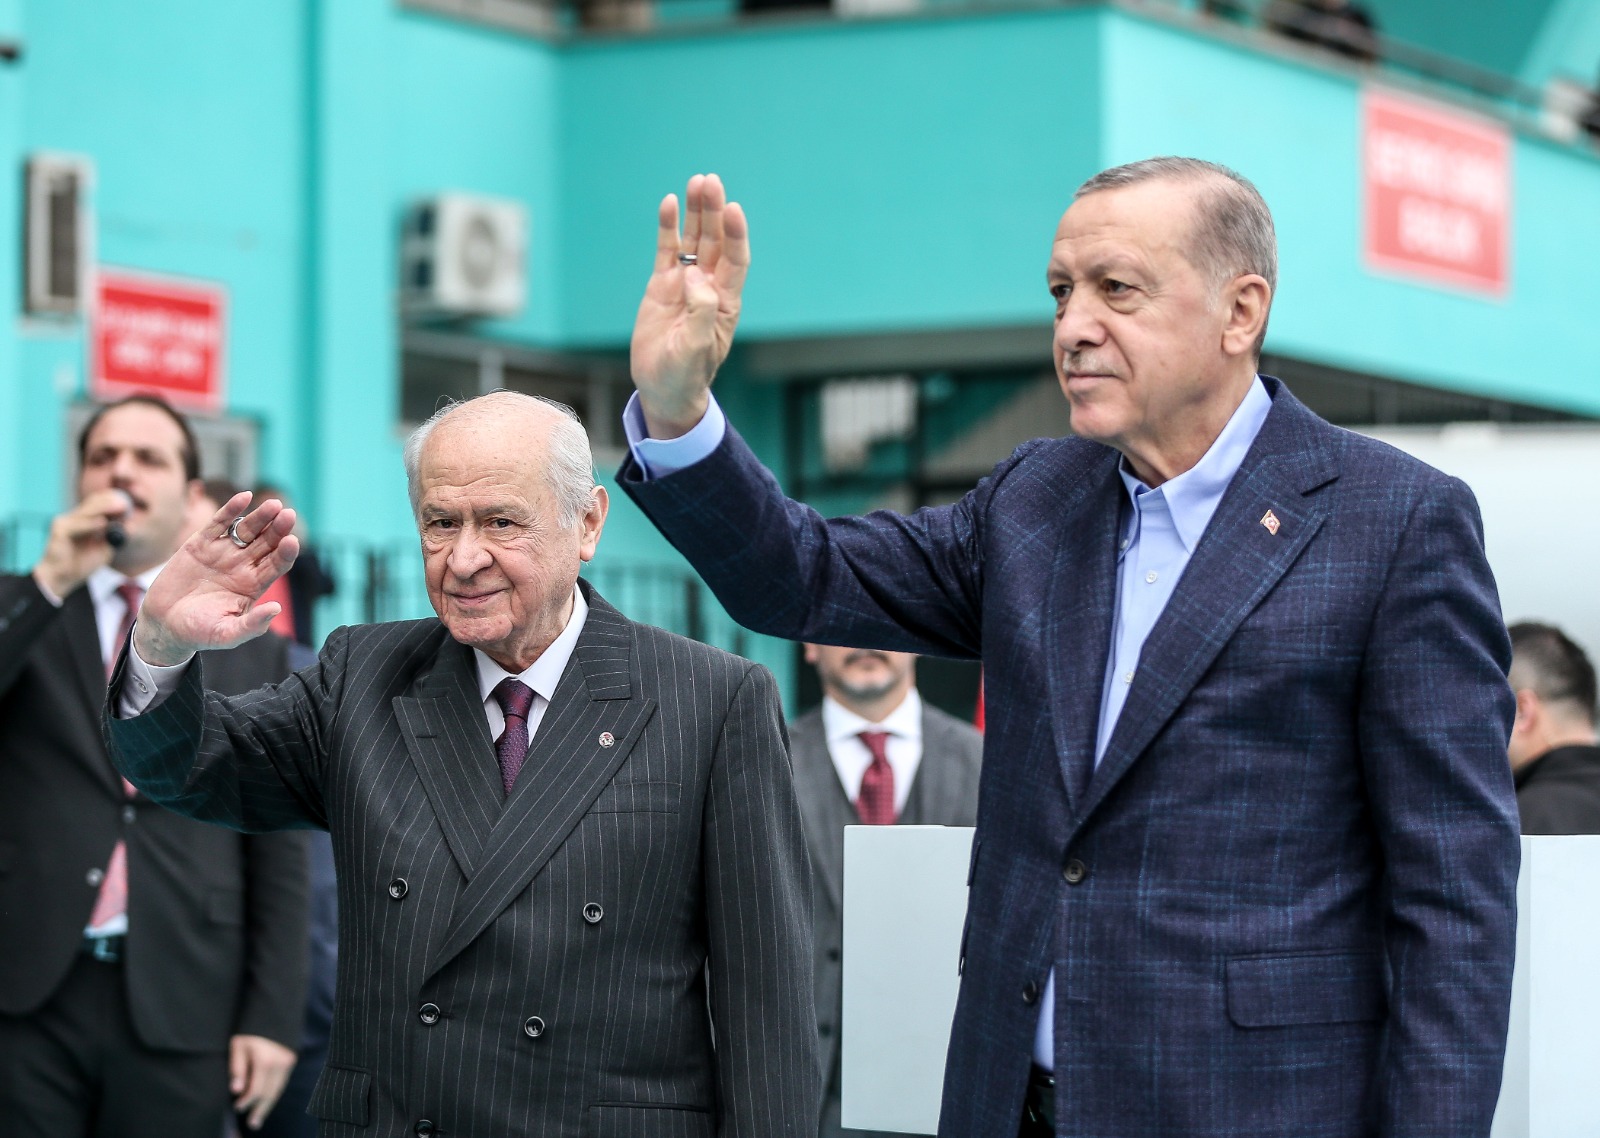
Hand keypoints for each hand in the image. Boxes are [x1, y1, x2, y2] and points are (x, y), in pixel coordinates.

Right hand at [31, 489, 130, 598]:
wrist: (63, 578)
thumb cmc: (82, 564)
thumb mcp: (104, 548)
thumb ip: (113, 536)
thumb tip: (128, 524)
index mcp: (84, 520)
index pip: (99, 503)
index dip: (114, 501)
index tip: (130, 503)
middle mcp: (74, 517)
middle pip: (93, 503)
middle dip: (111, 501)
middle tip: (126, 503)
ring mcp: (65, 522)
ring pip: (87, 511)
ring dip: (105, 508)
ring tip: (120, 507)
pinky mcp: (60, 530)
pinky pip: (77, 525)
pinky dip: (91, 524)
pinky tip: (103, 523)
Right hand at [133, 492, 298, 665]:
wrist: (163, 625)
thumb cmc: (198, 632)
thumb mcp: (227, 634)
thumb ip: (252, 625)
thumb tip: (276, 609)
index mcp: (254, 585)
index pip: (276, 565)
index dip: (285, 553)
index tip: (292, 542)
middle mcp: (243, 566)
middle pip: (267, 543)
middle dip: (278, 529)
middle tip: (289, 515)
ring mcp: (223, 553)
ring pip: (247, 530)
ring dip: (261, 517)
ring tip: (274, 506)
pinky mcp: (200, 544)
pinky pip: (219, 523)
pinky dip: (231, 510)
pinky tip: (245, 497)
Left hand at [230, 1033, 296, 1130]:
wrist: (275, 1008)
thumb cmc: (251, 1026)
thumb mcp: (238, 1044)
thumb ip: (237, 1068)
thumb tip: (236, 1090)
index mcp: (265, 1062)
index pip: (256, 1091)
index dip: (246, 1102)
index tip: (236, 1107)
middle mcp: (280, 1064)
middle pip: (270, 1094)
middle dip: (260, 1110)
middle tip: (253, 1124)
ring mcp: (288, 1061)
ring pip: (279, 1089)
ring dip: (269, 1104)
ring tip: (260, 1117)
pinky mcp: (292, 1058)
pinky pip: (283, 1081)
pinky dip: (275, 1092)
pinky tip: (269, 1098)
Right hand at [630, 172, 749, 438]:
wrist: (663, 389)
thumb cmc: (685, 375)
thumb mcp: (695, 348)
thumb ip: (699, 311)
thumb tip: (694, 274)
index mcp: (724, 302)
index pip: (735, 259)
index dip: (735, 234)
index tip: (733, 210)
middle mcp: (708, 287)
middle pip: (715, 241)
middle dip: (714, 211)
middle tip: (710, 182)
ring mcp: (685, 284)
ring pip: (693, 240)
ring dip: (696, 212)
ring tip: (697, 182)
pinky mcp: (662, 285)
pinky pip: (667, 250)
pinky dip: (669, 228)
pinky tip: (670, 204)